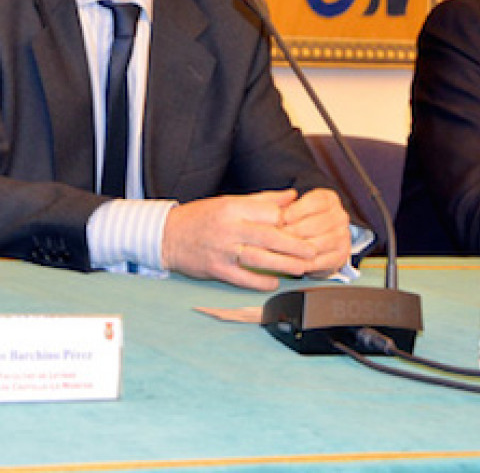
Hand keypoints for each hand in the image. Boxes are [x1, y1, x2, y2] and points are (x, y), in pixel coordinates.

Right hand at [161, 188, 350, 290]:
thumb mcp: (229, 201)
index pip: (269, 213)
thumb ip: (263, 200)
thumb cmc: (200, 217)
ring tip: (300, 268)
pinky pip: (242, 277)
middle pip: (268, 236)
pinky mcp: (215, 268)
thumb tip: (292, 196)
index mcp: (233, 207)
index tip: (304, 228)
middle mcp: (228, 227)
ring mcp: (221, 249)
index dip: (289, 222)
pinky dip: (260, 282)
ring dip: (282, 264)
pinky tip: (274, 282)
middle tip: (312, 251)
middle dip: (294, 245)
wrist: (167, 235)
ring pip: (259, 258)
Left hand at [279, 188, 353, 278]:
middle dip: (293, 232)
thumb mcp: (292, 206)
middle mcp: (340, 216)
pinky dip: (304, 262)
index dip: (295, 211)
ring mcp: (343, 236)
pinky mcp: (341, 256)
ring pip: (317, 244)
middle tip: (277, 237)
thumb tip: (282, 207)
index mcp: (329, 199)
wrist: (315, 242)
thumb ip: (284, 202)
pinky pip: (321, 261)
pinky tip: (291, 262)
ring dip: (298, 248)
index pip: (314, 203)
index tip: (281, 219)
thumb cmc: (298, 220)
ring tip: (282, 249)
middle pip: (315, 225)